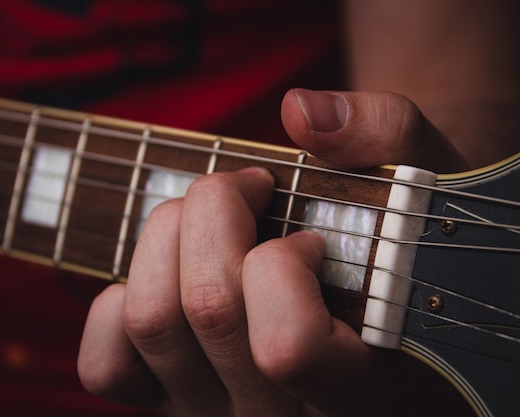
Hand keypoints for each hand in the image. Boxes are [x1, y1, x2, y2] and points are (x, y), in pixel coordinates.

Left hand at [77, 89, 476, 416]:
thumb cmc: (386, 242)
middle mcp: (275, 410)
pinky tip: (165, 277)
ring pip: (153, 320)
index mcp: (354, 381)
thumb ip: (384, 134)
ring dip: (165, 236)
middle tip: (246, 190)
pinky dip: (117, 303)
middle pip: (208, 308)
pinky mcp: (161, 402)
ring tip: (203, 220)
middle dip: (215, 209)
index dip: (282, 265)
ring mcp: (210, 410)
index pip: (288, 346)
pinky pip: (107, 363)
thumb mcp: (412, 184)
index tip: (306, 236)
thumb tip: (301, 113)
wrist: (363, 291)